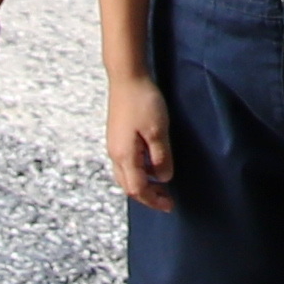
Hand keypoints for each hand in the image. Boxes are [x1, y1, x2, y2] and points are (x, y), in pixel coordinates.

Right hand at [106, 70, 178, 211]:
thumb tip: (164, 178)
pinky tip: (150, 165)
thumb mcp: (158, 130)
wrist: (126, 77)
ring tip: (160, 185)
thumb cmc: (143, 101)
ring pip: (125, 176)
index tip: (170, 205)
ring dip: (142, 184)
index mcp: (125, 156)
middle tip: (166, 199)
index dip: (154, 200)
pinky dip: (138, 172)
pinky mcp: (117, 137)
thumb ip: (161, 156)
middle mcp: (115, 154)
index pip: (138, 189)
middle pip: (128, 186)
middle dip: (147, 196)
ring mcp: (114, 145)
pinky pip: (125, 164)